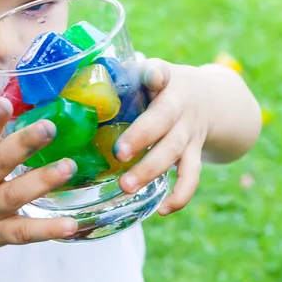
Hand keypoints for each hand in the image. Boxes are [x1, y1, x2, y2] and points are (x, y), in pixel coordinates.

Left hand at [114, 58, 210, 215]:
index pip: (161, 72)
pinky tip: (162, 210)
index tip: (152, 76)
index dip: (156, 74)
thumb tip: (71, 86)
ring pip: (175, 151)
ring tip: (126, 187)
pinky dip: (180, 196)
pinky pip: (192, 176)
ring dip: (151, 170)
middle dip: (141, 137)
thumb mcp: (148, 73)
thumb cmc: (162, 88)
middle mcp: (180, 104)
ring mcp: (190, 130)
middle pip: (164, 120)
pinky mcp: (195, 152)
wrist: (211, 99)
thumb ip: (119, 78)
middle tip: (118, 154)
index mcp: (165, 79)